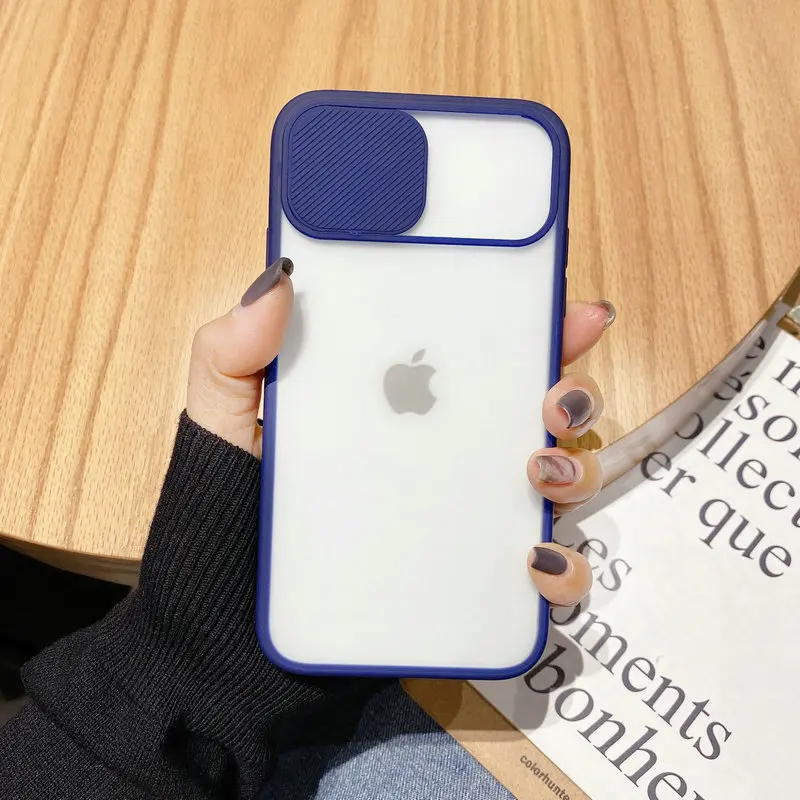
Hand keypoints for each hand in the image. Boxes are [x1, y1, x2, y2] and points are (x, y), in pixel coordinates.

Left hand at [187, 259, 612, 608]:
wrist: (228, 624)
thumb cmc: (229, 505)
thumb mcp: (223, 415)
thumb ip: (235, 348)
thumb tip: (280, 278)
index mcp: (402, 399)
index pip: (481, 349)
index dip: (535, 323)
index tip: (568, 310)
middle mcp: (446, 450)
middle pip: (538, 409)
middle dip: (572, 394)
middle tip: (552, 400)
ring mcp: (464, 516)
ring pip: (558, 482)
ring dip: (575, 470)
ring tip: (537, 472)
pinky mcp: (471, 582)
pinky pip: (542, 575)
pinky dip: (561, 568)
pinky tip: (534, 560)